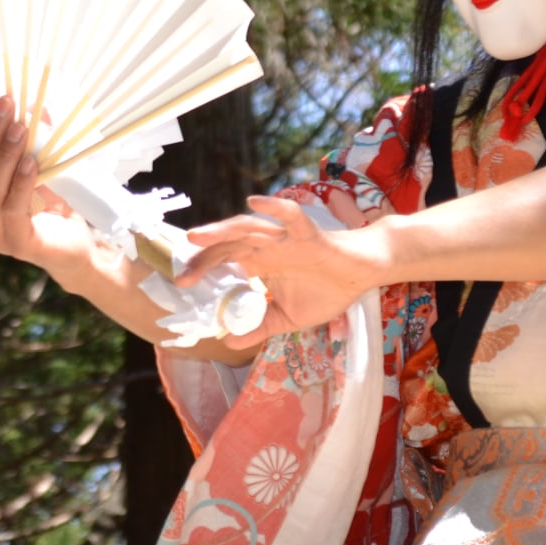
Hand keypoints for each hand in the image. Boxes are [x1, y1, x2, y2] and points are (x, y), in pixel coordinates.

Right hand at [0, 94, 88, 277]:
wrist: (77, 245)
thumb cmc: (54, 205)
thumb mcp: (38, 167)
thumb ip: (29, 142)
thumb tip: (34, 106)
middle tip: (4, 104)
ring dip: (4, 153)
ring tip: (20, 128)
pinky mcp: (16, 243)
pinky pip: (12, 208)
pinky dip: (20, 182)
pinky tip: (31, 162)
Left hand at [176, 195, 387, 346]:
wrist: (363, 274)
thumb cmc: (326, 290)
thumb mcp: (288, 318)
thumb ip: (260, 328)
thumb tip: (229, 343)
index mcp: (260, 263)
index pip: (223, 261)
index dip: (202, 269)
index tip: (182, 284)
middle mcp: (267, 247)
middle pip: (228, 244)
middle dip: (204, 256)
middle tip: (182, 274)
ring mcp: (285, 239)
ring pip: (249, 228)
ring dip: (223, 229)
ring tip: (198, 236)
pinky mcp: (308, 235)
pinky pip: (290, 216)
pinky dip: (273, 207)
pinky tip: (254, 201)